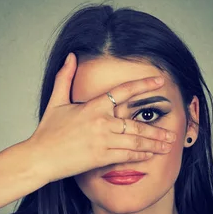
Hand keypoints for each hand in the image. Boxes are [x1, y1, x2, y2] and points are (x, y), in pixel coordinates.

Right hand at [28, 52, 176, 183]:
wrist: (39, 157)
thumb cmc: (47, 131)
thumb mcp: (56, 101)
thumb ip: (65, 77)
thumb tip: (71, 56)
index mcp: (92, 106)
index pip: (124, 91)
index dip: (143, 85)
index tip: (160, 81)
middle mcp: (101, 122)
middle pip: (136, 123)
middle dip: (157, 129)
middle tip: (172, 132)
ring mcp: (102, 141)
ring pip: (135, 140)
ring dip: (154, 143)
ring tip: (168, 145)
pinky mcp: (101, 157)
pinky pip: (127, 155)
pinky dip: (141, 155)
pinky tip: (150, 155)